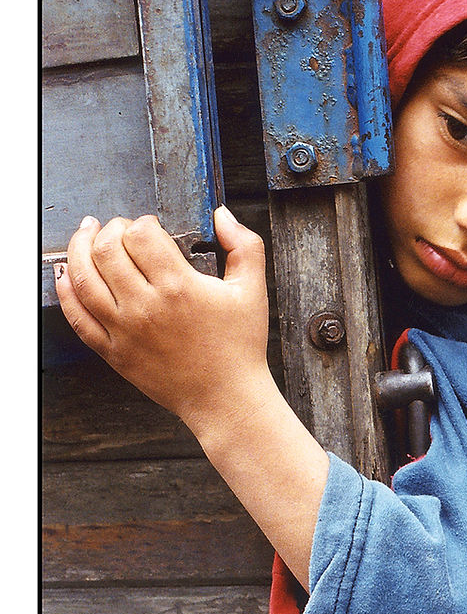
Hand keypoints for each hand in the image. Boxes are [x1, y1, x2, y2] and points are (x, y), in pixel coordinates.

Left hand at [54, 206, 271, 438]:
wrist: (226, 398)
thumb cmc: (239, 347)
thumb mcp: (252, 290)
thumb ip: (243, 245)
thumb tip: (221, 214)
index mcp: (179, 287)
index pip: (141, 234)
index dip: (143, 222)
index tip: (151, 227)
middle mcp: (146, 307)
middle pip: (107, 250)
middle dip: (110, 229)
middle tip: (118, 229)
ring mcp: (125, 330)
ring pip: (83, 277)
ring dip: (79, 249)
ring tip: (86, 236)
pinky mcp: (113, 352)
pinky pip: (77, 317)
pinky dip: (66, 291)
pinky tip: (67, 275)